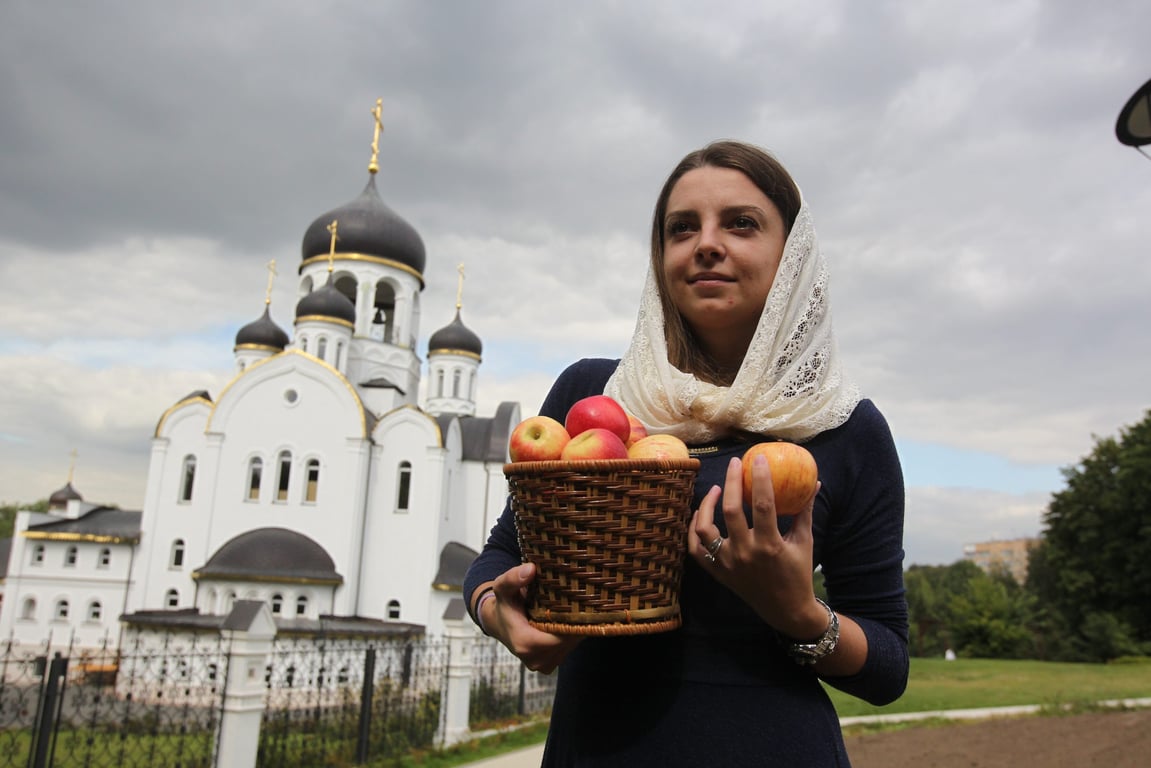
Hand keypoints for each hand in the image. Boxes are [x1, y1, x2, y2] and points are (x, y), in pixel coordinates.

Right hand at [478, 562, 581, 673]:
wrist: (499, 622)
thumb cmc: (504, 604)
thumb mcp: (503, 587)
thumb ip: (513, 578)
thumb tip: (530, 569)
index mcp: (525, 644)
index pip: (561, 636)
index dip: (573, 621)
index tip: (579, 602)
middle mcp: (536, 660)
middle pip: (569, 641)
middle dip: (576, 622)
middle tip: (581, 602)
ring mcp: (544, 665)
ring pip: (571, 645)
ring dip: (575, 628)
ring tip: (576, 609)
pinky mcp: (549, 666)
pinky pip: (568, 649)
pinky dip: (570, 635)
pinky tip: (568, 620)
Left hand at [688, 455, 827, 639]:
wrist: (786, 610)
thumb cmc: (798, 573)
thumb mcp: (804, 542)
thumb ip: (805, 511)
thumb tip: (813, 482)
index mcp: (770, 545)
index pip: (763, 504)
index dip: (760, 478)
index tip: (758, 459)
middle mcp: (746, 553)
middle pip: (731, 511)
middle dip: (731, 482)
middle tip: (735, 464)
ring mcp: (728, 564)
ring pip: (706, 529)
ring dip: (707, 505)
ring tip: (717, 489)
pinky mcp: (718, 573)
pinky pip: (697, 549)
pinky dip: (694, 530)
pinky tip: (700, 514)